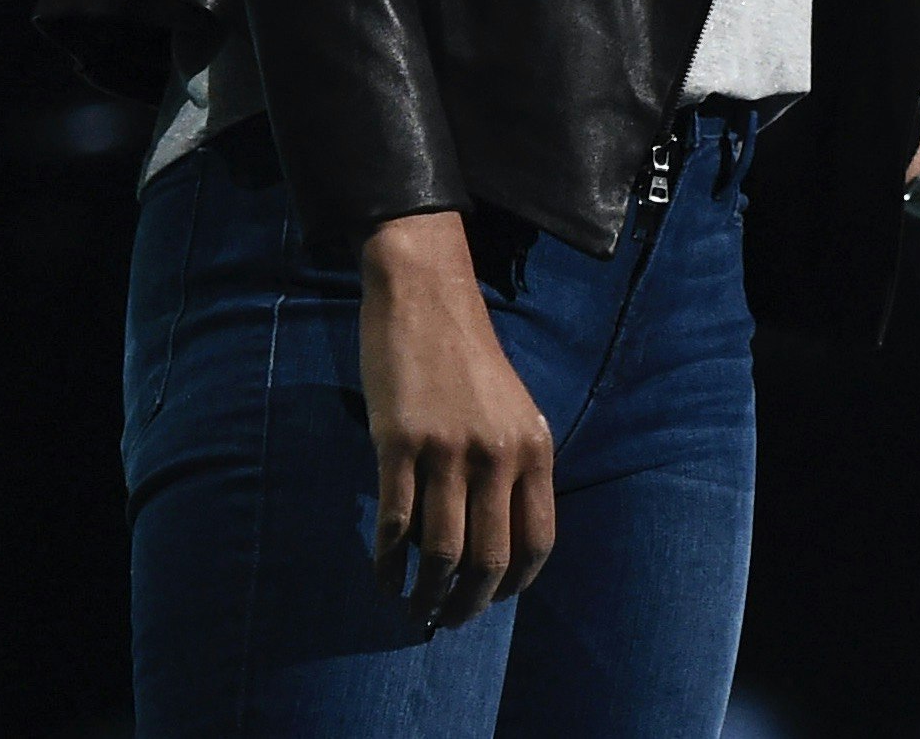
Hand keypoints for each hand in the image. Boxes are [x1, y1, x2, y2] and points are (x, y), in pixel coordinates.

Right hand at [359, 211, 554, 630]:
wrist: (426, 298)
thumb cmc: (467, 360)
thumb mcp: (512, 412)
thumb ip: (512, 468)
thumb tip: (497, 540)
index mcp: (534, 448)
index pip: (537, 540)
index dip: (515, 584)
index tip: (493, 601)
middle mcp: (498, 454)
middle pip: (489, 558)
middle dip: (468, 604)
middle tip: (447, 622)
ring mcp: (447, 450)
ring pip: (440, 552)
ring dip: (426, 595)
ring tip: (414, 612)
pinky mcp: (398, 445)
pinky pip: (394, 524)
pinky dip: (386, 563)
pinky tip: (381, 578)